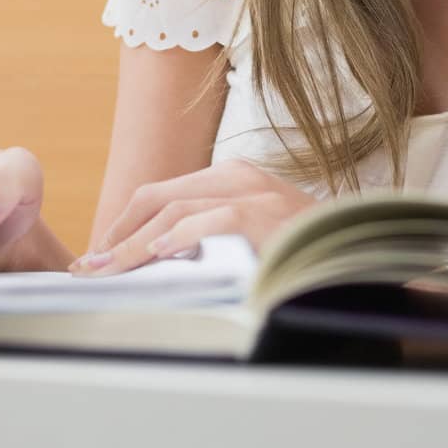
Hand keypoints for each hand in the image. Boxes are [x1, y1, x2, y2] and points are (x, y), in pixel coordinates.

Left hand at [69, 159, 317, 275]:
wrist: (357, 246)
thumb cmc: (304, 247)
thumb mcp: (252, 233)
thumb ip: (212, 236)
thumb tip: (159, 261)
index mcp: (230, 177)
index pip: (160, 195)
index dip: (123, 225)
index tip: (100, 256)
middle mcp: (236, 177)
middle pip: (156, 198)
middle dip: (116, 233)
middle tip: (89, 268)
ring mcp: (251, 193)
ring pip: (173, 211)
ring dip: (133, 244)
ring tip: (108, 270)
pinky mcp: (264, 215)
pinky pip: (211, 221)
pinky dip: (180, 238)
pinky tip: (157, 255)